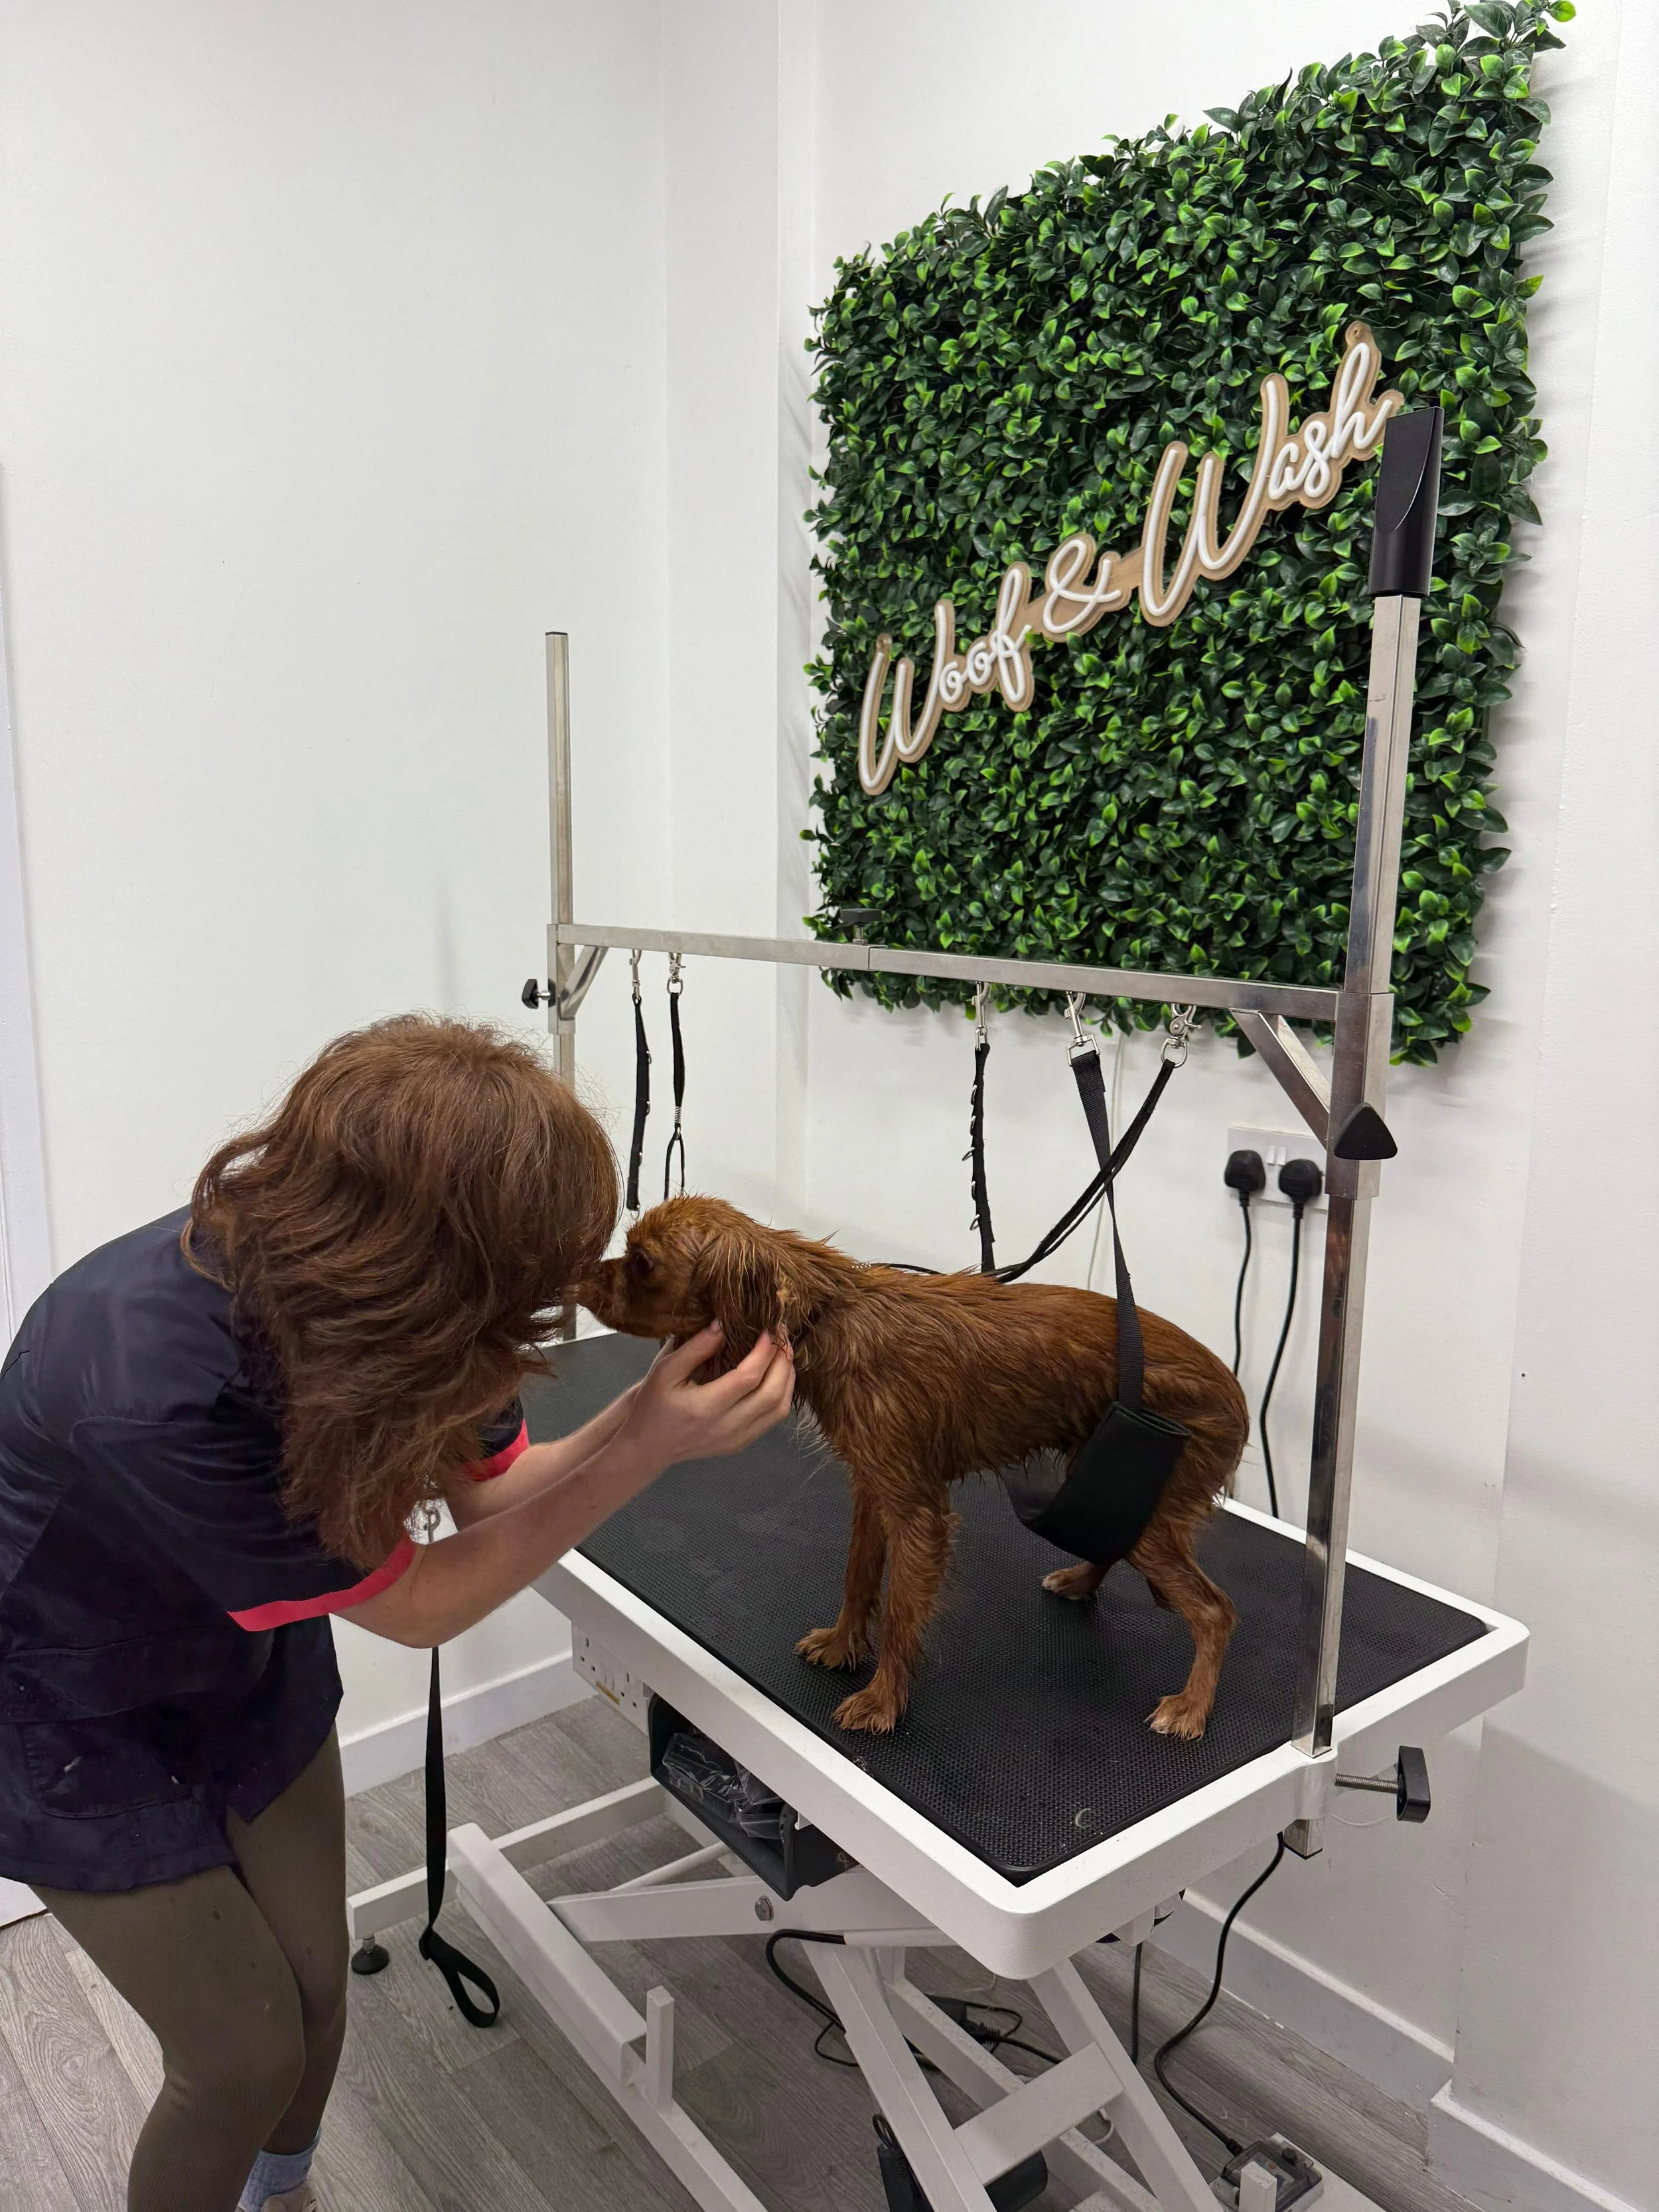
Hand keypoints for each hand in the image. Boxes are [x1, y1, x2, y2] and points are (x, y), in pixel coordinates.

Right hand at [619, 1323, 794, 1476]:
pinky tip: (776, 1375)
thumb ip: (695, 1348)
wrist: (647, 1446)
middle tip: (781, 1334)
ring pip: (779, 1408)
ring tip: (782, 1352)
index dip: (764, 1350)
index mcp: (705, 1407)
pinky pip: (773, 1419)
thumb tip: (723, 1325)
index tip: (767, 1327)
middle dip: (783, 1360)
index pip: (749, 1377)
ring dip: (788, 1377)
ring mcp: (737, 1439)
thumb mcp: (664, 1371)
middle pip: (772, 1394)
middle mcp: (726, 1427)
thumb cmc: (653, 1404)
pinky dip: (782, 1393)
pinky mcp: (741, 1443)